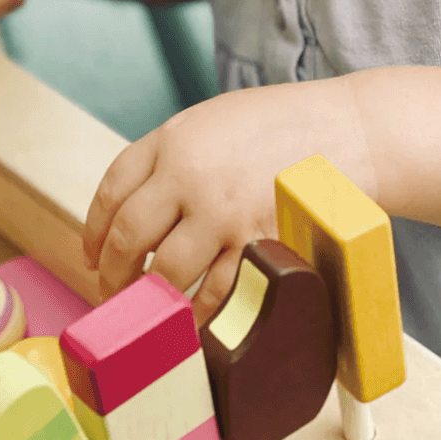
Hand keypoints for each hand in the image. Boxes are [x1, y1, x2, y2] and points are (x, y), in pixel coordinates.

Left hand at [82, 79, 374, 325]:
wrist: (348, 131)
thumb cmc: (280, 125)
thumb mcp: (212, 121)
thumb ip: (171, 157)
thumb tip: (134, 209)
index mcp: (173, 139)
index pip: (112, 190)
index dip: (93, 229)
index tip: (92, 253)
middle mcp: (190, 176)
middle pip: (129, 237)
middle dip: (114, 273)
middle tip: (114, 290)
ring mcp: (225, 213)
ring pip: (168, 273)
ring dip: (154, 299)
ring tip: (152, 309)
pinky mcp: (259, 245)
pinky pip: (218, 293)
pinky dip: (201, 313)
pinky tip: (195, 318)